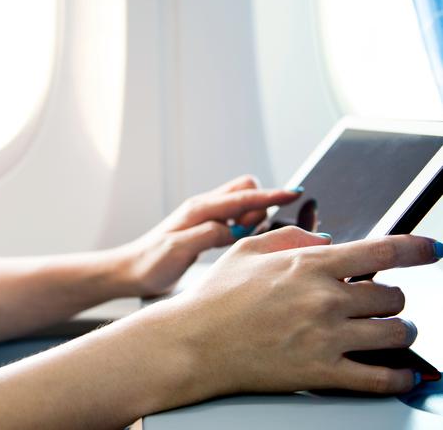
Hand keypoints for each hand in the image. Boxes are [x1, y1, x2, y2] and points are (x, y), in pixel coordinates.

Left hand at [121, 175, 301, 296]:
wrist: (129, 270)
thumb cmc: (149, 262)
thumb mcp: (178, 250)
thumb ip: (208, 235)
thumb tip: (235, 229)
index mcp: (199, 209)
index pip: (243, 196)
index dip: (271, 195)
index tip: (296, 193)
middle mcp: (204, 208)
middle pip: (245, 191)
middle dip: (262, 204)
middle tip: (258, 232)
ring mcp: (205, 218)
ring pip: (241, 206)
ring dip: (254, 217)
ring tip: (250, 242)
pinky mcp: (205, 231)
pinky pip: (234, 221)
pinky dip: (246, 228)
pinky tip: (243, 245)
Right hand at [167, 227, 436, 401]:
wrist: (195, 341)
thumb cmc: (216, 295)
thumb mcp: (248, 249)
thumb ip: (292, 237)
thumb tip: (327, 241)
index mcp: (309, 266)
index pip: (381, 251)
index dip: (416, 248)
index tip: (431, 249)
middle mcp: (325, 299)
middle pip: (392, 296)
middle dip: (393, 297)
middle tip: (382, 301)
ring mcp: (327, 338)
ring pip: (395, 334)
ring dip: (400, 331)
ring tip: (390, 331)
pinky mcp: (322, 372)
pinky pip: (380, 379)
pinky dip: (399, 378)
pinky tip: (400, 374)